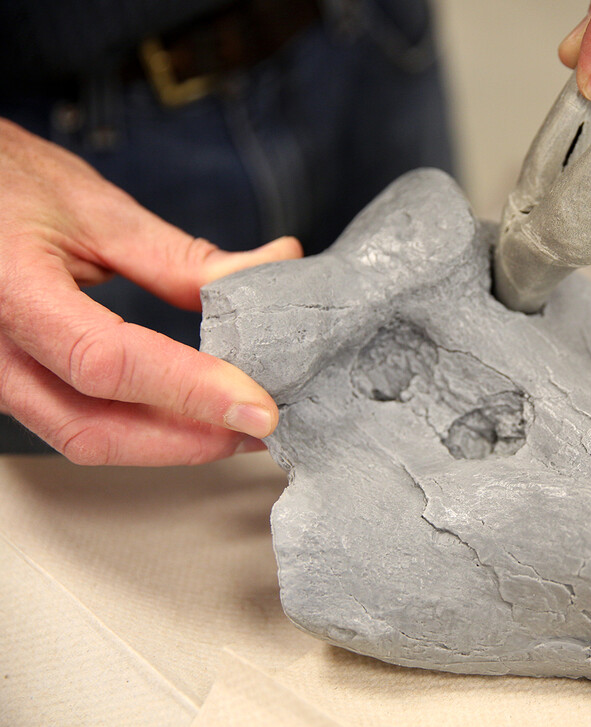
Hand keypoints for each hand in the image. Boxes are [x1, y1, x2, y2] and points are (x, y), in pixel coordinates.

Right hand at [0, 118, 301, 465]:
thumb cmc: (7, 185)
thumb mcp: (97, 211)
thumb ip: (182, 258)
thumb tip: (270, 272)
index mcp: (9, 289)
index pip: (107, 362)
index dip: (191, 390)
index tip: (259, 407)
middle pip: (93, 427)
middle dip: (190, 440)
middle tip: (262, 429)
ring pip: (84, 437)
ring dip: (170, 444)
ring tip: (238, 429)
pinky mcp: (9, 384)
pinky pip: (76, 424)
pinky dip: (141, 430)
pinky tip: (191, 419)